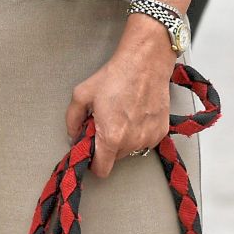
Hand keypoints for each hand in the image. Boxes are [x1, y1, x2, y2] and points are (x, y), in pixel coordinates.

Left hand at [64, 20, 175, 177]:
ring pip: (130, 149)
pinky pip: (145, 141)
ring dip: (123, 139)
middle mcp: (132, 143)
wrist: (144, 63)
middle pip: (114, 158)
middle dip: (107, 145)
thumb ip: (72, 118)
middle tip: (105, 122)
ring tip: (121, 114)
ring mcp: (149, 139)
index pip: (101, 170)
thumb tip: (73, 134)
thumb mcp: (82, 93)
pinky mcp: (161, 132)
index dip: (93, 162)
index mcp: (111, 137)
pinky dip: (138, 132)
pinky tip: (135, 113)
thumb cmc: (116, 76)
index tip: (91, 151)